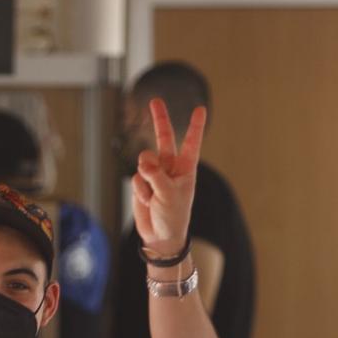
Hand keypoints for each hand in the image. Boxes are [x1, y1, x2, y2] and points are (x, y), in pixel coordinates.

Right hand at [130, 97, 205, 260]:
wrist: (160, 237)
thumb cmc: (173, 216)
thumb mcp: (169, 194)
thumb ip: (157, 174)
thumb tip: (143, 159)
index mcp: (186, 169)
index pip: (191, 143)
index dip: (195, 126)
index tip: (201, 109)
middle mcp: (171, 168)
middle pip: (164, 138)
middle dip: (160, 119)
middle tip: (155, 100)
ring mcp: (155, 174)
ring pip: (144, 161)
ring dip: (146, 178)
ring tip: (152, 196)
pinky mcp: (142, 183)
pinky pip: (137, 178)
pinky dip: (140, 190)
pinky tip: (147, 201)